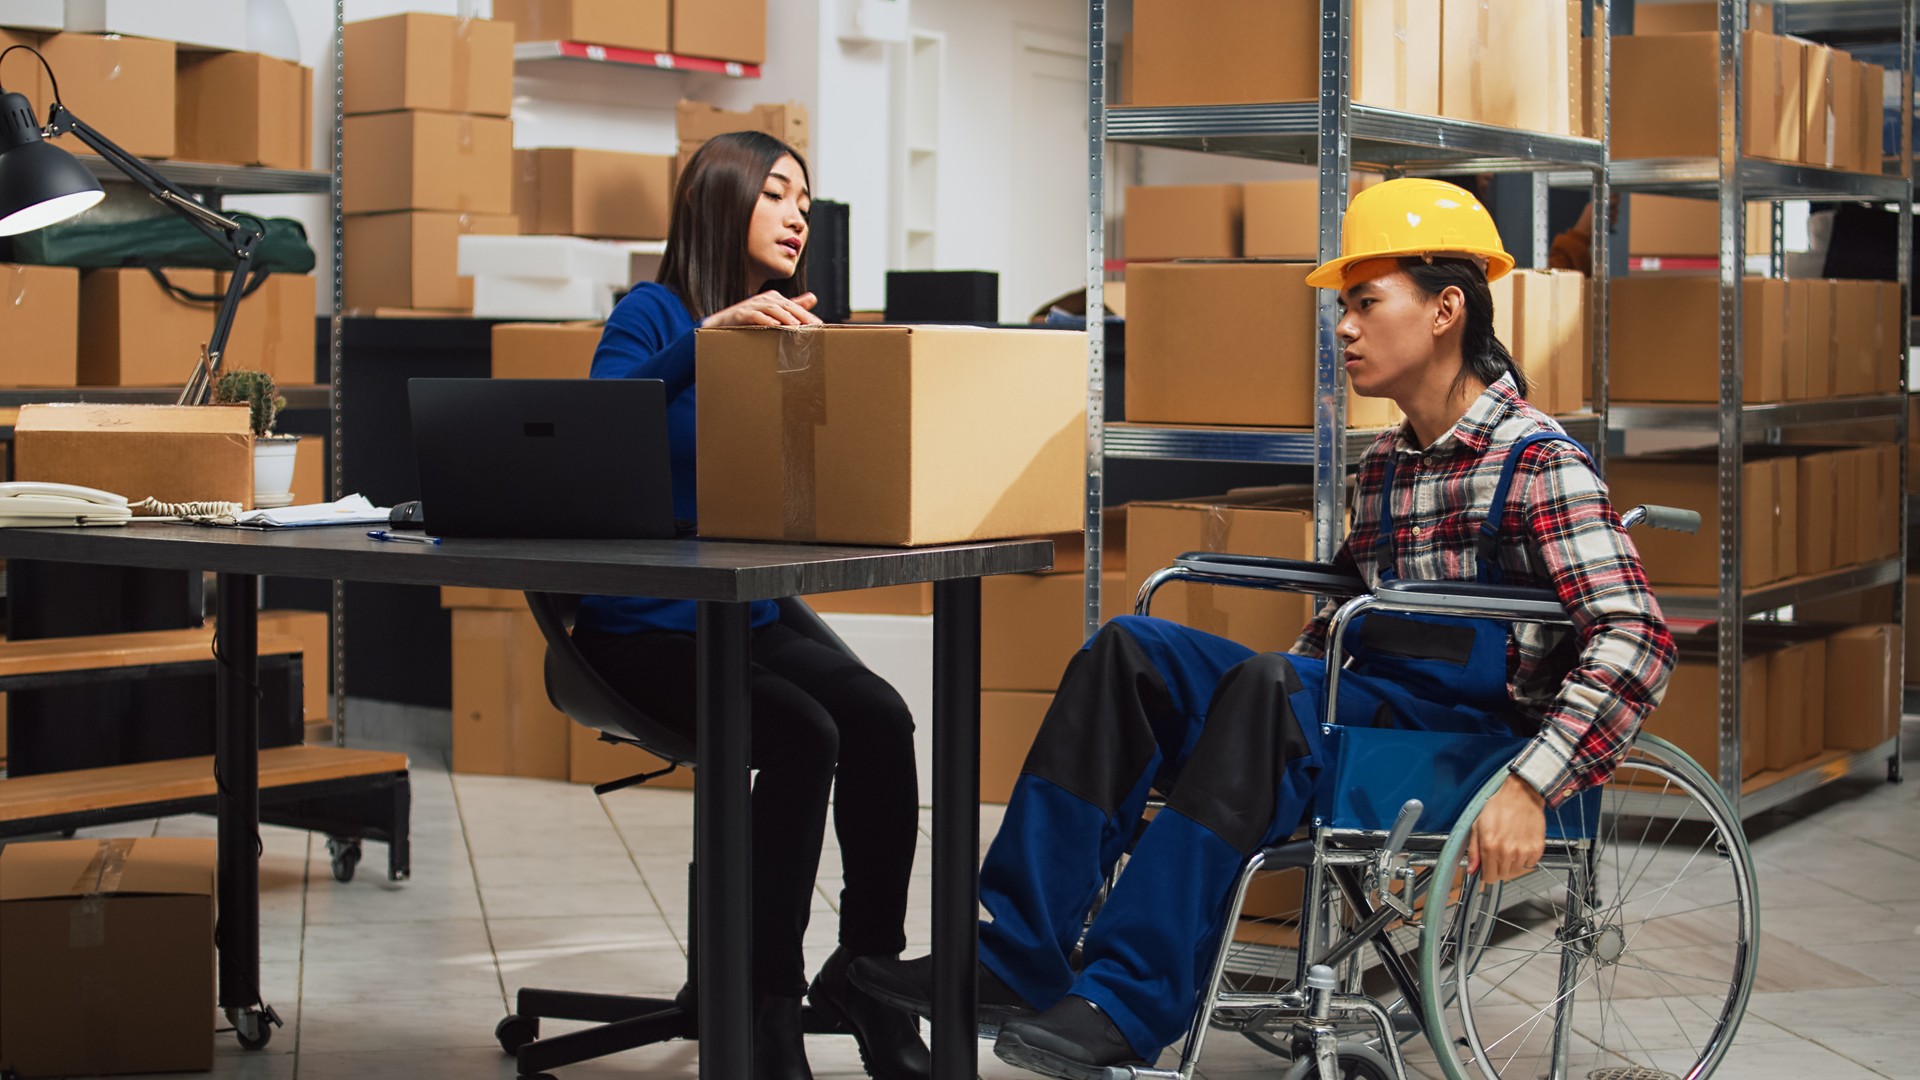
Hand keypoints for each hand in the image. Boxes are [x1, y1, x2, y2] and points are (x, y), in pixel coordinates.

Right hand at [702, 290, 821, 327]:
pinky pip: (754, 316)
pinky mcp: (740, 315)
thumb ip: (792, 306)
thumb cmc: (749, 320)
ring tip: (796, 326)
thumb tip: (813, 297)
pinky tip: (774, 326)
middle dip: (800, 315)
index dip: (806, 314)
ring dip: (785, 317)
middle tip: (813, 326)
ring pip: (772, 309)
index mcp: (772, 298)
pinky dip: (765, 320)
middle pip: (785, 306)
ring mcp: (751, 306)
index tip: (819, 325)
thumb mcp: (772, 313)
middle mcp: (763, 298)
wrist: (721, 326)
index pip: (793, 306)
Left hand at [1467, 774, 1546, 883]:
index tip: (1488, 868)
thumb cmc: (1498, 807)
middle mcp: (1506, 852)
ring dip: (1512, 863)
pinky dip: (1525, 858)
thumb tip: (1471, 870)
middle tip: (1500, 852)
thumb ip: (1473, 851)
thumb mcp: (1477, 826)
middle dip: (1499, 868)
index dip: (1487, 874)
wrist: (1521, 796)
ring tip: (1511, 845)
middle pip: (1503, 876)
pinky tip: (1521, 844)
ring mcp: (1523, 851)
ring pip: (1516, 871)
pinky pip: (1530, 864)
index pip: (1489, 877)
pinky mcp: (1537, 849)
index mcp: (1489, 847)